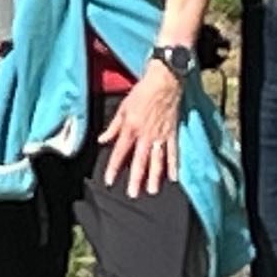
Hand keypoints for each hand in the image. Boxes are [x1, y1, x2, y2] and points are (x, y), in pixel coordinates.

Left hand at [97, 68, 184, 199]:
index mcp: (131, 127)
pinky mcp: (172, 133)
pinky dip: (174, 165)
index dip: (114, 167)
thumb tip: (102, 140)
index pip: (120, 152)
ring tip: (152, 190)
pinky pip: (173, 152)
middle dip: (136, 178)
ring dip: (154, 176)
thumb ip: (113, 127)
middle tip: (132, 194)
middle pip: (139, 160)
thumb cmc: (141, 93)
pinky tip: (173, 177)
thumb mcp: (122, 108)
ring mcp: (160, 135)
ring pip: (157, 160)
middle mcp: (145, 134)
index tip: (109, 180)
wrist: (164, 82)